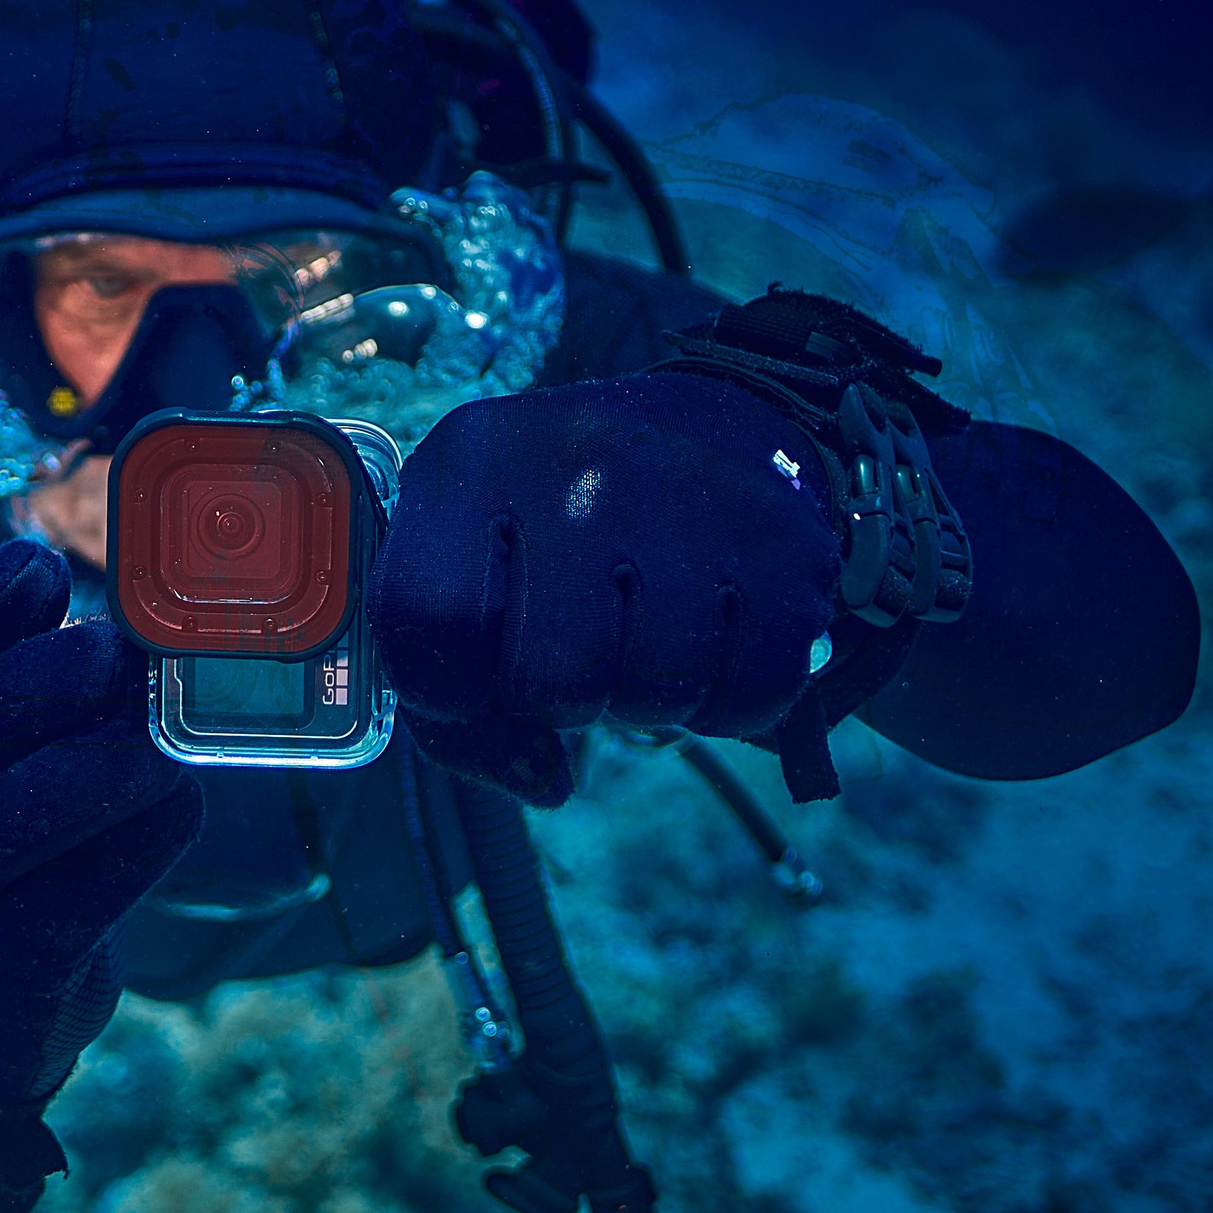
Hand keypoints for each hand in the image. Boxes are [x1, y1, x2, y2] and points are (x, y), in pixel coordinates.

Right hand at [0, 538, 202, 1100]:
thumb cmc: (31, 852)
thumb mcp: (25, 762)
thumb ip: (58, 690)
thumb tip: (128, 619)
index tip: (43, 566)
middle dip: (33, 681)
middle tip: (113, 655)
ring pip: (1, 820)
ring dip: (87, 769)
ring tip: (154, 742)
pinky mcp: (17, 959)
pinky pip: (79, 895)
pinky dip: (137, 843)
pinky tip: (176, 807)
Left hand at [372, 374, 841, 803]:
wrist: (710, 430)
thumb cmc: (558, 531)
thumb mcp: (470, 566)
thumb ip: (454, 699)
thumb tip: (545, 781)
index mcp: (476, 463)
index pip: (427, 621)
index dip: (448, 691)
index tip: (478, 681)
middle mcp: (582, 465)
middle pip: (550, 678)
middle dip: (559, 699)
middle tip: (578, 653)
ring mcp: (691, 496)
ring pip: (655, 690)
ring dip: (645, 701)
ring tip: (641, 640)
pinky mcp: (784, 543)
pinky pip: (751, 692)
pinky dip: (726, 703)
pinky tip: (710, 647)